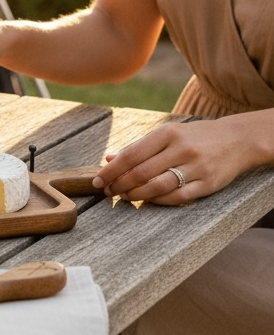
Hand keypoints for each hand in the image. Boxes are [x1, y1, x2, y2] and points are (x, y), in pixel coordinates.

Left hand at [92, 115, 251, 205]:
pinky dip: (159, 201)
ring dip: (136, 195)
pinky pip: (178, 197)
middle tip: (109, 192)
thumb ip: (139, 146)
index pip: (131, 154)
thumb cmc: (194, 137)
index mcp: (167, 133)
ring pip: (157, 187)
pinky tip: (148, 201)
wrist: (237, 140)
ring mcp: (196, 167)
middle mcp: (181, 149)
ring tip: (124, 197)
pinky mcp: (208, 184)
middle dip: (119, 185)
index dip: (111, 170)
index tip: (99, 180)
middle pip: (141, 172)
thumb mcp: (168, 133)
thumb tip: (109, 158)